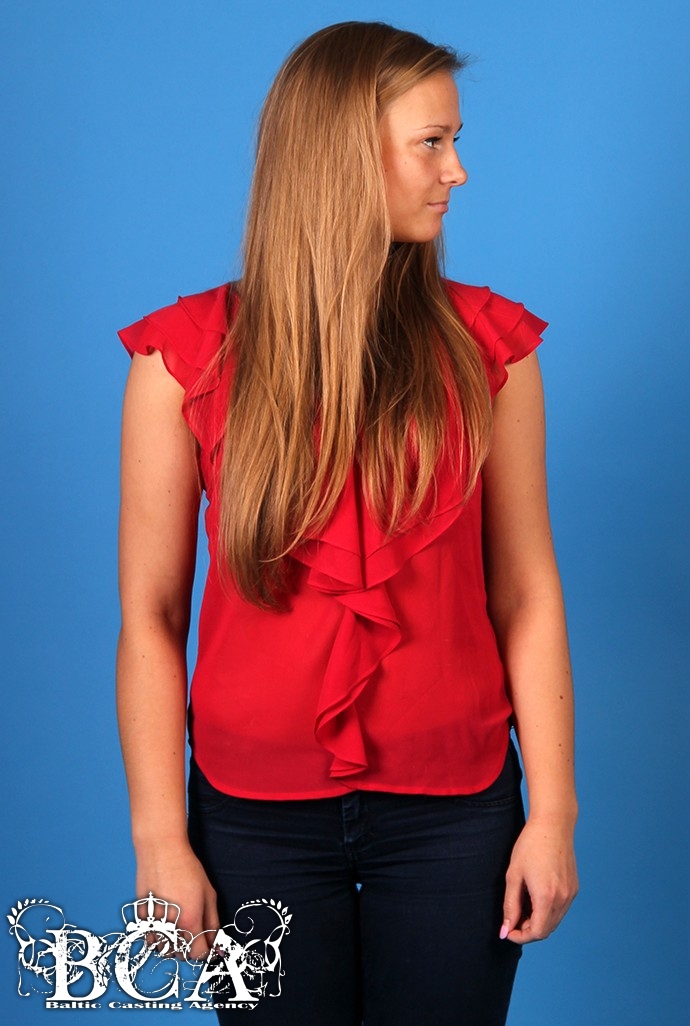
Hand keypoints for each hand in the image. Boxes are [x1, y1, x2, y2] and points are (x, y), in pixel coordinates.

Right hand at [135, 840, 219, 958]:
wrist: (161, 852)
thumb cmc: (187, 870)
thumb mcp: (209, 895)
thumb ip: (213, 923)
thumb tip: (218, 947)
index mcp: (190, 922)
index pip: (198, 955)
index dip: (206, 951)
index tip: (207, 943)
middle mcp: (170, 928)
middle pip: (181, 955)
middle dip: (190, 946)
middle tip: (193, 927)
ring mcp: (153, 924)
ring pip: (164, 950)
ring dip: (173, 943)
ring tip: (178, 921)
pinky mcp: (140, 919)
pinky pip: (150, 939)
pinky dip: (158, 936)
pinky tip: (164, 918)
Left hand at [499, 815, 577, 943]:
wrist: (553, 825)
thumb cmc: (530, 846)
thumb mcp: (514, 875)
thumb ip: (510, 906)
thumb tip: (505, 930)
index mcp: (547, 897)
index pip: (537, 933)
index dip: (520, 936)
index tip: (508, 930)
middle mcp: (562, 899)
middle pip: (546, 929)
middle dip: (528, 930)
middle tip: (512, 918)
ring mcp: (570, 894)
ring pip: (554, 920)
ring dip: (538, 921)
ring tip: (522, 906)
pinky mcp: (573, 888)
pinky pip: (560, 909)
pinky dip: (547, 911)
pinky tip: (535, 898)